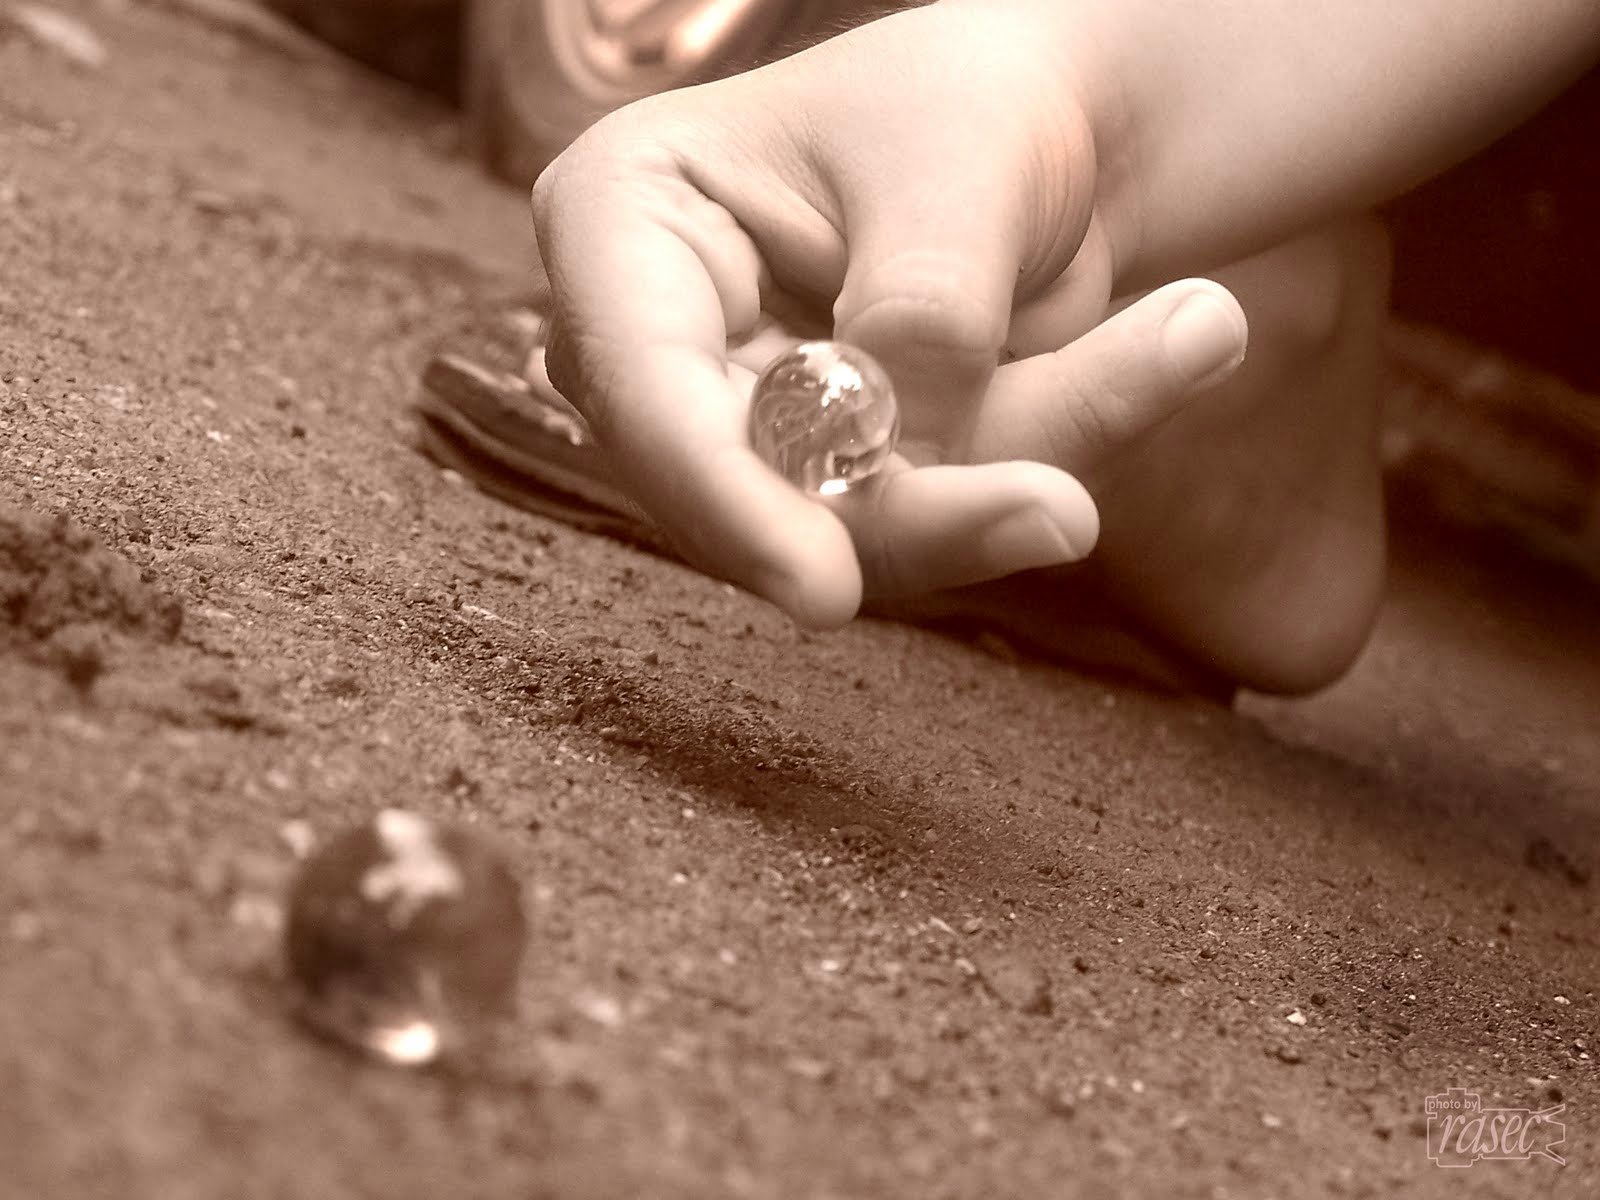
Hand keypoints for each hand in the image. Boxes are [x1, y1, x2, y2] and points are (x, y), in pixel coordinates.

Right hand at [532, 2, 1246, 626]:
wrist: (1045, 126)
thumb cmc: (970, 99)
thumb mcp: (955, 162)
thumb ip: (923, 310)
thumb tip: (906, 458)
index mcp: (626, 222)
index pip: (644, 389)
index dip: (726, 501)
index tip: (827, 591)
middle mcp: (664, 348)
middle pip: (747, 494)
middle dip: (914, 514)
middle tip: (1065, 509)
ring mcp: (749, 428)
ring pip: (854, 530)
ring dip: (1019, 466)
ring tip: (1196, 327)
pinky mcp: (839, 484)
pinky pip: (936, 521)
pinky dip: (1046, 462)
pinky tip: (1180, 340)